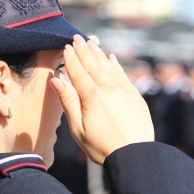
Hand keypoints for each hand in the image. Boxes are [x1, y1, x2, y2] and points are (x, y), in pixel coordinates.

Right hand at [51, 35, 153, 163]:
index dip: (71, 60)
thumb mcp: (78, 129)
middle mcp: (110, 89)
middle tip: (76, 38)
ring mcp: (125, 91)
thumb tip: (57, 80)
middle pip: (94, 66)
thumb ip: (68, 102)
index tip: (66, 47)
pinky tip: (111, 58)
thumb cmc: (102, 147)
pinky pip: (124, 75)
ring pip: (109, 67)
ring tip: (91, 42)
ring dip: (99, 54)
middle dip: (84, 51)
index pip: (79, 73)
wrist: (135, 155)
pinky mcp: (136, 96)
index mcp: (93, 97)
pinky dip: (116, 65)